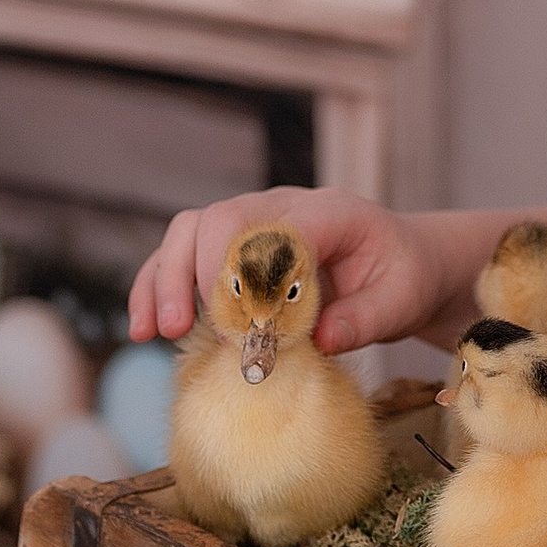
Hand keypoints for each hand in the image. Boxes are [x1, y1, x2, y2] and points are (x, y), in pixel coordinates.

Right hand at [128, 191, 442, 358]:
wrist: (401, 263)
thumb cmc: (402, 278)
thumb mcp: (402, 300)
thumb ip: (367, 318)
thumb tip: (321, 339)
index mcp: (330, 212)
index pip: (278, 227)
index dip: (256, 274)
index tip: (252, 328)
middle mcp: (282, 207)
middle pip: (221, 219)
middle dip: (199, 273)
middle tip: (194, 328)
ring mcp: (251, 223)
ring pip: (189, 231)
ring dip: (165, 279)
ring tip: (156, 331)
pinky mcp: (230, 250)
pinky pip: (181, 256)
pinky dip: (156, 288)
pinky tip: (144, 328)